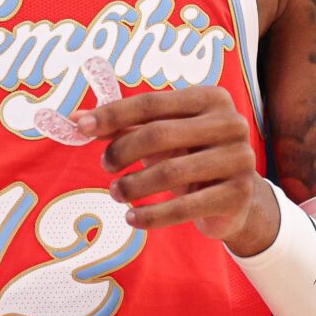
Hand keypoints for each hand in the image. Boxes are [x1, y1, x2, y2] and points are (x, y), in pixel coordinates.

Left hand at [70, 83, 279, 254]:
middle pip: (159, 134)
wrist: (236, 197)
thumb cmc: (191, 155)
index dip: (113, 114)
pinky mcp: (238, 196)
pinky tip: (132, 218)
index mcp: (210, 98)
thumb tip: (76, 119)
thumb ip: (123, 125)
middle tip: (105, 165)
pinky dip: (151, 215)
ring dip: (133, 185)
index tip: (80, 127)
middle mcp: (231, 124)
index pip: (151, 103)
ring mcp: (239, 160)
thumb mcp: (161, 135)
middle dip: (122, 151)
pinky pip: (184, 207)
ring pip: (170, 172)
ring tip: (116, 192)